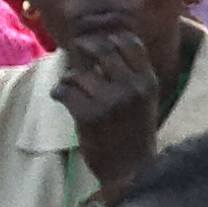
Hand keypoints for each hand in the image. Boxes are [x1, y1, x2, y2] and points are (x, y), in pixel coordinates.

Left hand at [49, 28, 167, 192]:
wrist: (130, 169)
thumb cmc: (135, 131)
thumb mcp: (144, 98)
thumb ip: (132, 73)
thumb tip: (106, 44)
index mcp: (148, 80)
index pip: (129, 42)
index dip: (111, 36)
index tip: (100, 41)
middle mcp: (132, 87)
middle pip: (103, 50)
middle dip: (86, 45)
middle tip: (77, 47)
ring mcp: (111, 101)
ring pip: (80, 72)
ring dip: (70, 77)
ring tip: (70, 86)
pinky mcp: (88, 116)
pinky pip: (65, 90)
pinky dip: (59, 92)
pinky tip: (63, 98)